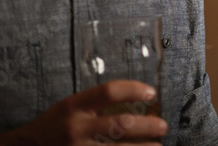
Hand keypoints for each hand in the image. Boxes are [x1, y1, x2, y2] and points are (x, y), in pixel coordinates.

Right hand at [10, 80, 166, 144]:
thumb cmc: (54, 126)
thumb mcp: (70, 107)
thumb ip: (98, 104)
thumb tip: (139, 101)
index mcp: (73, 107)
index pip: (108, 92)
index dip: (133, 89)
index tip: (152, 93)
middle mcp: (76, 129)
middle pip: (121, 124)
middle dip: (147, 126)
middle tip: (163, 126)